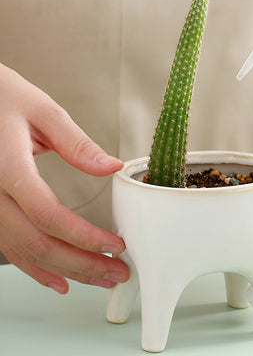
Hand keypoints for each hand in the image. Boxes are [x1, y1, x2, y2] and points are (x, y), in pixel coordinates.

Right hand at [0, 63, 128, 293]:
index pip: (48, 216)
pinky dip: (35, 267)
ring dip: (64, 270)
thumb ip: (77, 144)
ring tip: (98, 278)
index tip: (116, 246)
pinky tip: (58, 278)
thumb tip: (112, 167)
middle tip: (116, 273)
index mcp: (7, 167)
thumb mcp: (43, 111)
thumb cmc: (3, 97)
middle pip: (37, 243)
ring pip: (23, 252)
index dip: (85, 238)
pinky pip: (9, 247)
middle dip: (81, 264)